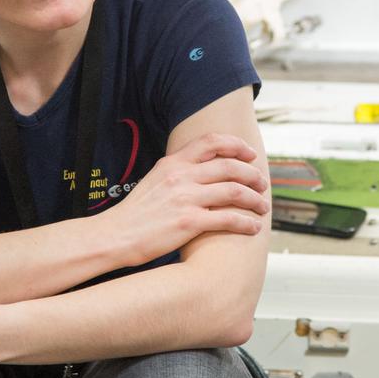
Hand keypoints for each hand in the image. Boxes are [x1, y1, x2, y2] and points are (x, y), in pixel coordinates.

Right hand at [112, 133, 268, 263]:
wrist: (115, 236)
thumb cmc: (136, 213)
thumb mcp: (154, 180)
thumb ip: (178, 170)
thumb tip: (203, 167)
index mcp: (173, 163)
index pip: (212, 142)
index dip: (237, 146)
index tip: (249, 155)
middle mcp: (181, 176)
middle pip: (230, 167)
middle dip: (252, 175)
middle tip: (262, 184)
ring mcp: (186, 199)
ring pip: (234, 192)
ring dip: (255, 199)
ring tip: (263, 207)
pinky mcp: (189, 223)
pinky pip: (228, 219)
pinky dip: (246, 223)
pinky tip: (253, 227)